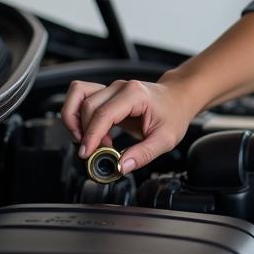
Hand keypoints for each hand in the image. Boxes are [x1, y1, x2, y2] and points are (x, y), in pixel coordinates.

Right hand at [60, 77, 194, 173]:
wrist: (178, 98)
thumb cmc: (174, 114)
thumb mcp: (165, 139)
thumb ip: (143, 154)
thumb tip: (121, 166)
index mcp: (135, 95)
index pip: (104, 114)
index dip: (92, 135)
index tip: (86, 154)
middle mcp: (120, 87)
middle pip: (88, 106)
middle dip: (86, 132)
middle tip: (97, 152)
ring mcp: (112, 88)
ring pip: (78, 96)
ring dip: (74, 119)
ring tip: (86, 139)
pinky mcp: (106, 93)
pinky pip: (80, 95)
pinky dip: (76, 112)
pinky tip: (88, 130)